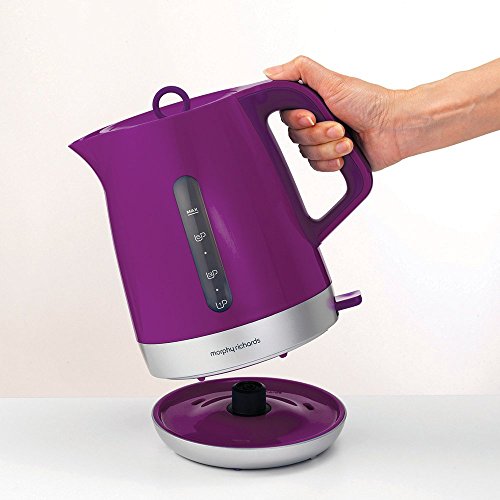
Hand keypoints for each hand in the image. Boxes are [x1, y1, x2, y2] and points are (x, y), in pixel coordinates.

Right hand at [264, 56, 404, 170]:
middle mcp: (317, 122)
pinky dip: (332, 161)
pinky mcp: (334, 159)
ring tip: (348, 140)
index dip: (297, 120)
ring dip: (329, 147)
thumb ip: (299, 71)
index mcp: (313, 103)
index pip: (287, 116)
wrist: (394, 127)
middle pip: (296, 137)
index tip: (312, 117)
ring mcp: (325, 142)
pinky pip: (318, 167)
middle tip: (339, 127)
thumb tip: (269, 72)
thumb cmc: (370, 102)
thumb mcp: (332, 80)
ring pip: (307, 153)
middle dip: (319, 134)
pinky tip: (347, 154)